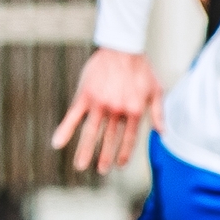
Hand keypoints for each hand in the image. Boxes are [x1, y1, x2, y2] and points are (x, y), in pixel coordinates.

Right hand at [50, 49, 163, 173]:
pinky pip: (73, 116)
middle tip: (101, 171)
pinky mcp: (85, 96)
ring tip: (80, 166)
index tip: (119, 165)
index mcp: (134, 111)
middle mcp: (117, 111)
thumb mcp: (157, 91)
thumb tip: (163, 134)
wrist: (122, 48)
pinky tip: (57, 143)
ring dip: (85, 150)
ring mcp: (100, 104)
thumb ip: (158, 113)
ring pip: (91, 132)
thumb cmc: (142, 69)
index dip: (124, 153)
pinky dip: (65, 130)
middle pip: (109, 139)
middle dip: (104, 157)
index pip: (129, 138)